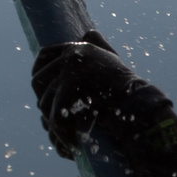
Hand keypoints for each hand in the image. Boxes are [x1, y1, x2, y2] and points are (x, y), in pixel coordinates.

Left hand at [31, 31, 176, 159]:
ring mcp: (69, 71)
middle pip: (37, 78)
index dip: (39, 71)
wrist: (138, 104)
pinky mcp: (70, 89)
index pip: (44, 54)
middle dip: (42, 99)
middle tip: (51, 116)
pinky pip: (56, 116)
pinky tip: (73, 145)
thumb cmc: (127, 87)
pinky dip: (63, 134)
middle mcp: (71, 55)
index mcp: (78, 48)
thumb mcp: (111, 60)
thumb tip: (89, 32)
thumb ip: (99, 46)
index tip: (41, 89)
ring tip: (64, 134)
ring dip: (52, 121)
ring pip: (44, 101)